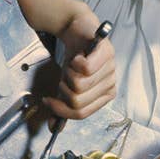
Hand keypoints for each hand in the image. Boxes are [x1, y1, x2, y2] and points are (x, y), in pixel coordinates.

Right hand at [42, 8, 116, 126]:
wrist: (78, 31)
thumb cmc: (75, 59)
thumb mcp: (66, 86)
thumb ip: (61, 107)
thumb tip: (53, 127)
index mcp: (104, 96)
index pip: (81, 114)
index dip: (61, 110)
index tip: (48, 101)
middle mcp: (111, 84)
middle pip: (78, 100)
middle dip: (63, 89)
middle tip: (65, 77)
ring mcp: (111, 68)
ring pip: (80, 84)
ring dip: (68, 74)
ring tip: (72, 66)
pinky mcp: (107, 53)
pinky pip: (85, 68)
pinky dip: (74, 62)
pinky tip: (78, 56)